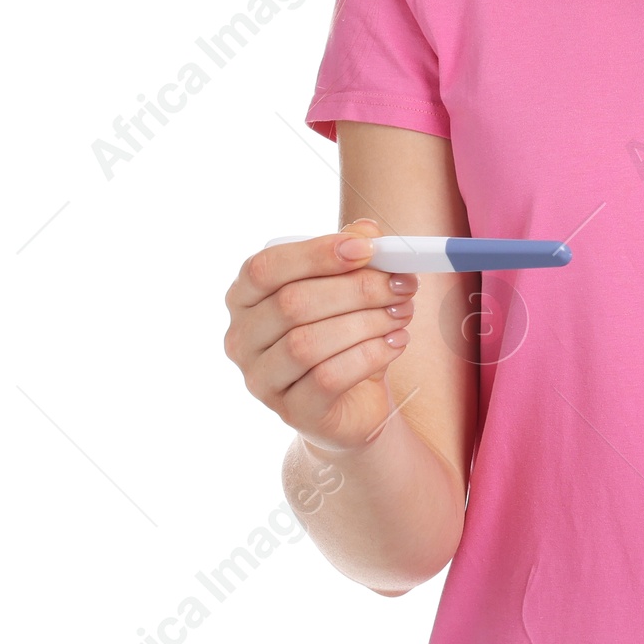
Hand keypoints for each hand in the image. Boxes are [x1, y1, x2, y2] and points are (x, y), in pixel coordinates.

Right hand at [222, 217, 418, 454]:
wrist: (352, 401)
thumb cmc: (343, 334)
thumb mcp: (346, 287)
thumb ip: (352, 254)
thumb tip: (367, 232)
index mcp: (245, 298)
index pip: (265, 268)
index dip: (317, 253)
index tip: (368, 247)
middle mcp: (241, 339)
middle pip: (292, 303)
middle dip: (357, 288)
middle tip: (402, 284)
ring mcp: (261, 380)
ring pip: (308, 343)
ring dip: (367, 322)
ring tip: (402, 313)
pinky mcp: (291, 412)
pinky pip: (328, 378)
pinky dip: (370, 355)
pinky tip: (396, 343)